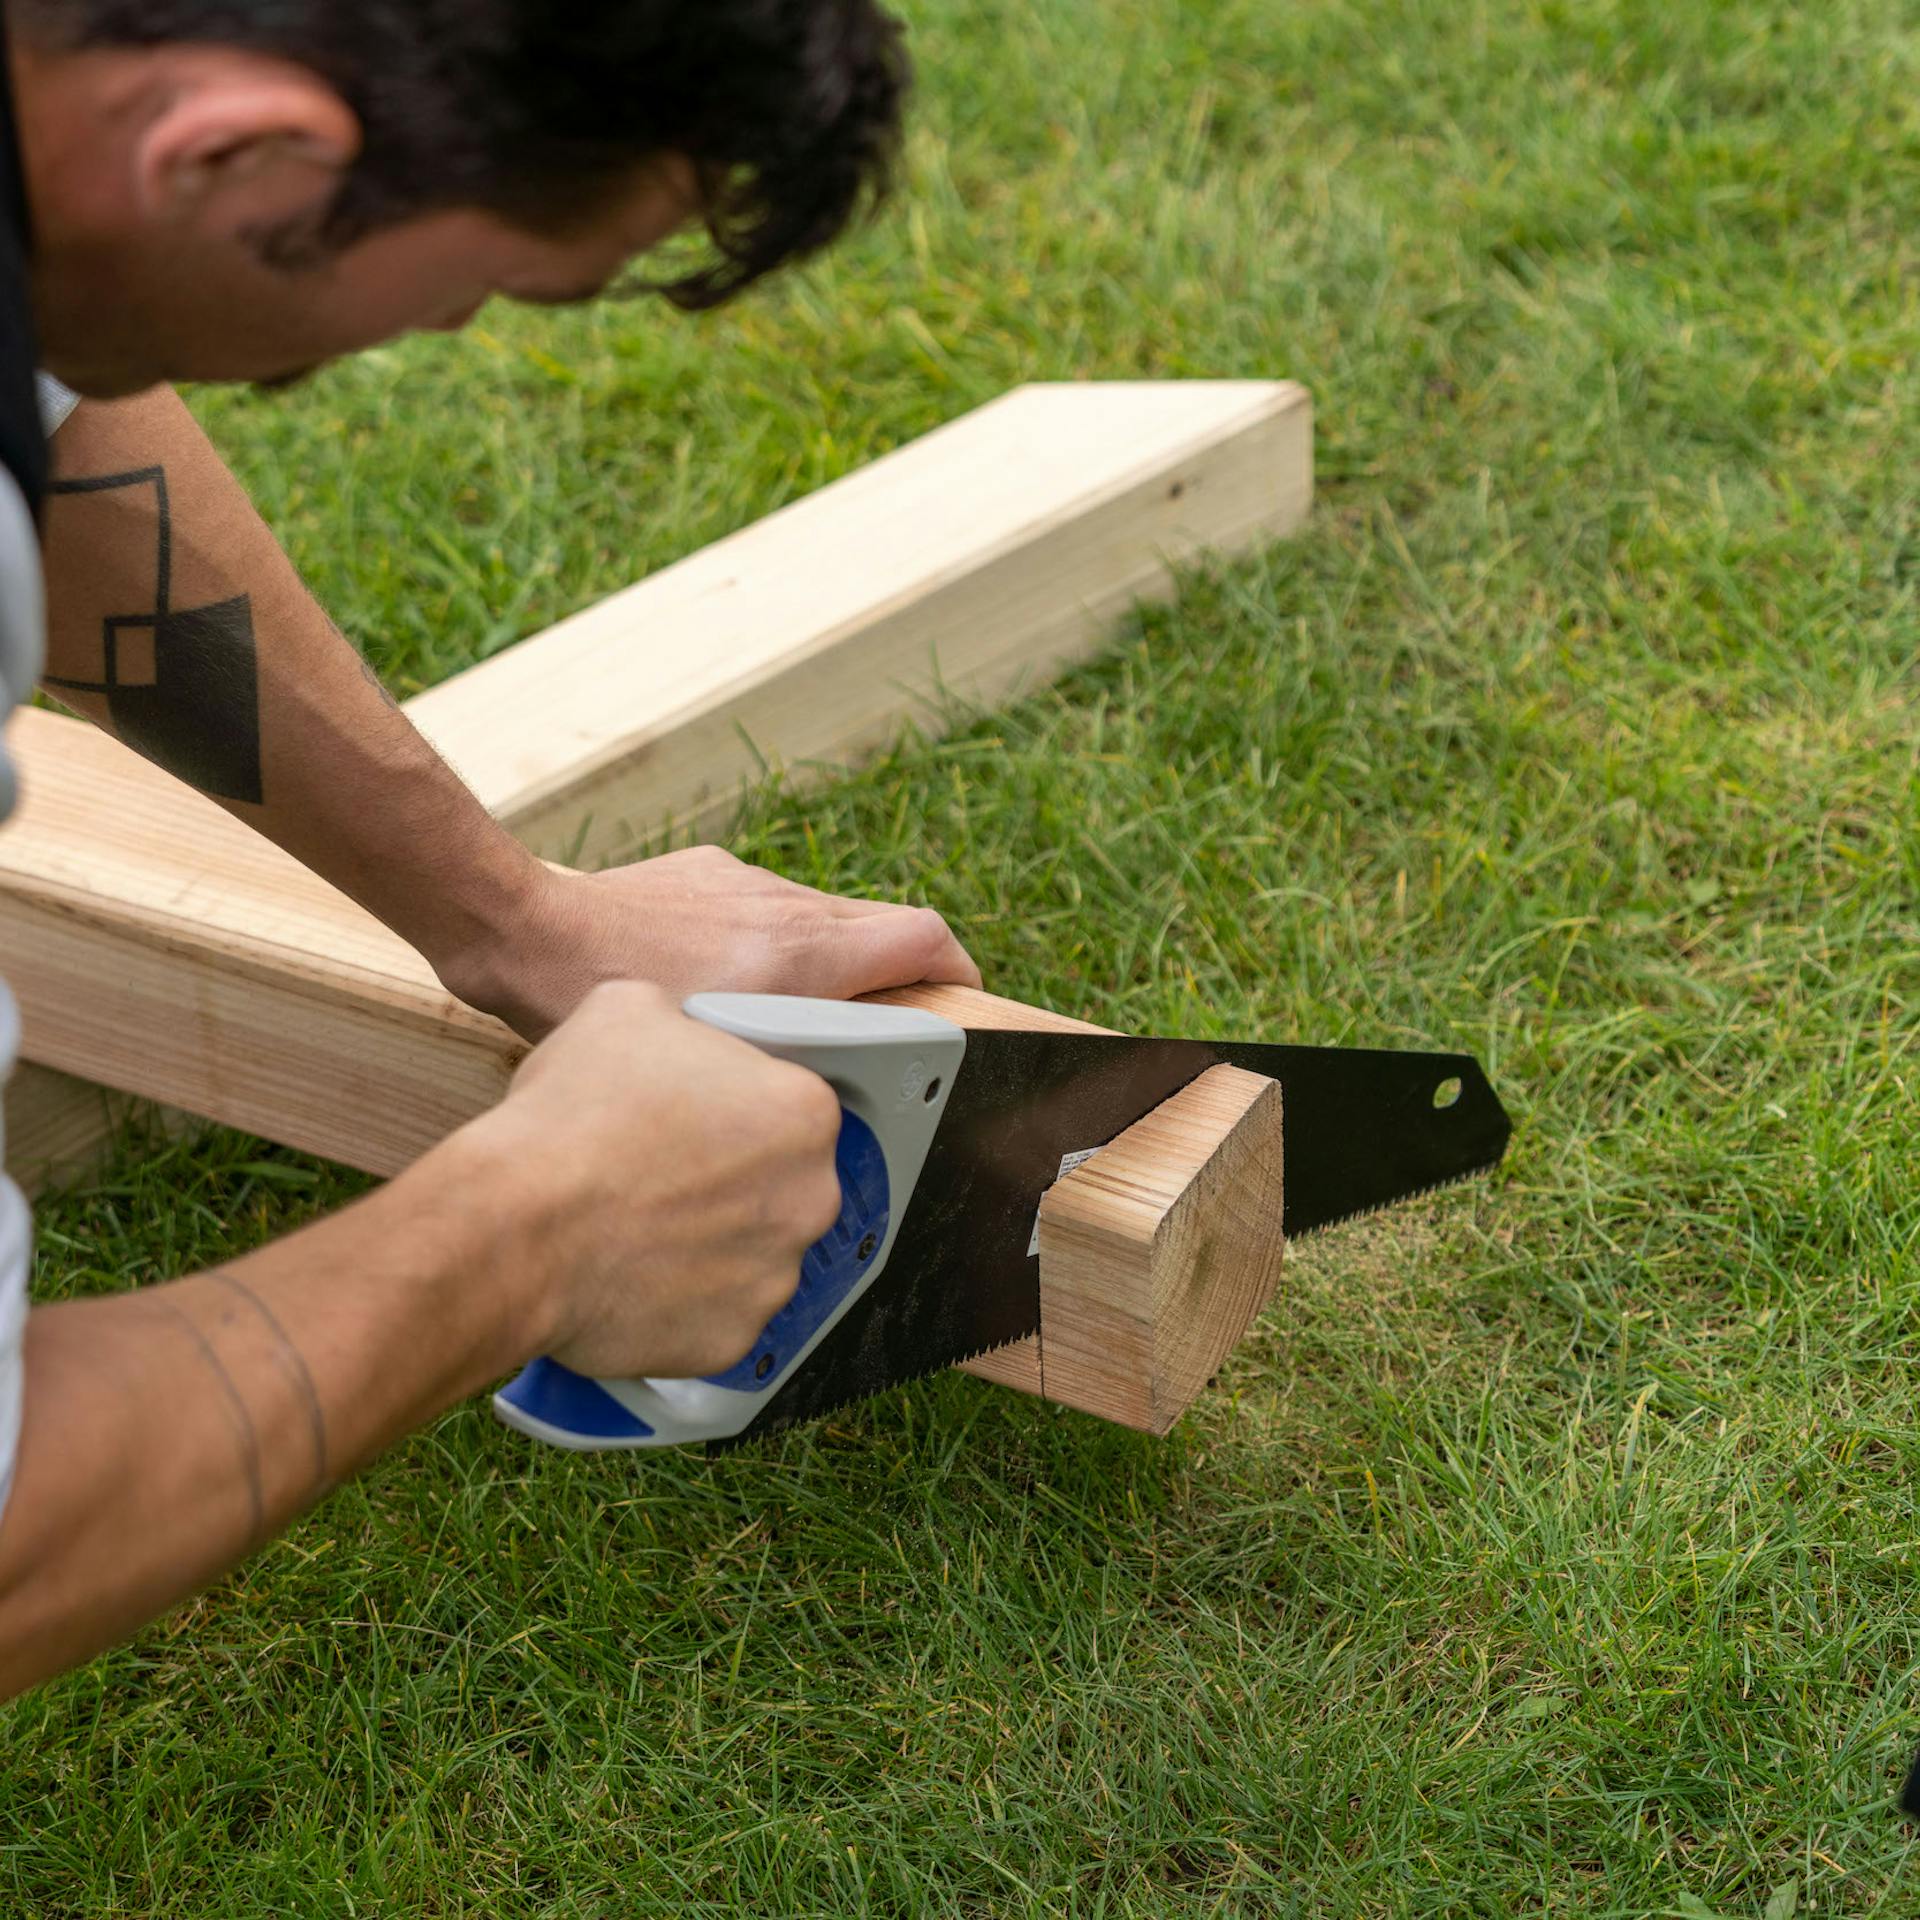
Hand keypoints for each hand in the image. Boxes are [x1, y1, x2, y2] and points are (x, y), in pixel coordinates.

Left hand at [440, 846, 980, 1042]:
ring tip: (787, 1012)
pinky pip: (765, 904)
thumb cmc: (607, 1004)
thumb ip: (786, 1055)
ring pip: (821, 918)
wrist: (530, 934)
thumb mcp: (712, 1055)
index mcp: (802, 951)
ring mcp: (745, 879)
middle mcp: (785, 904)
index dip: (957, 968)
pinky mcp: (707, 867)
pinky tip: (719, 980)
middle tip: (881, 1022)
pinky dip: (768, 939)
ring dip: (825, 959)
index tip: (963, 995)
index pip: (922, 938)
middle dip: (893, 972)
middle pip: (878, 928)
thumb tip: (828, 1085)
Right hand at [468, 981, 842, 1380]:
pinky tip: (634, 1275)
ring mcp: (776, 1276)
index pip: (791, 1105)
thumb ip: (682, 1023)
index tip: (697, 1118)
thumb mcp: (627, 1009)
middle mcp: (811, 1197)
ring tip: (639, 1226)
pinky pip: (717, 1314)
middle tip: (665, 1173)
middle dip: (733, 1180)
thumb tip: (678, 1035)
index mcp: (804, 1112)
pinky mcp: (734, 1340)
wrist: (516, 1228)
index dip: (737, 1108)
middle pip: (783, 1184)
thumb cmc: (571, 1118)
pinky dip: (683, 1302)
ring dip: (711, 1243)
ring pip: (753, 1253)